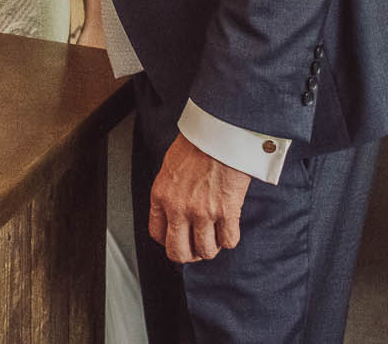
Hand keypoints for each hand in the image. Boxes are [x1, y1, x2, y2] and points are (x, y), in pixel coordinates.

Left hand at [147, 132, 250, 262]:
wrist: (219, 132)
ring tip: (216, 235)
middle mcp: (178, 208)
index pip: (157, 234)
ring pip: (205, 251)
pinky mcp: (226, 211)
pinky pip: (228, 241)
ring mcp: (202, 211)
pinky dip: (230, 238)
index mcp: (161, 195)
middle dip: (190, 255)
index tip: (179, 239)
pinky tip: (230, 227)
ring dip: (212, 247)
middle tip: (198, 247)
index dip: (169, 241)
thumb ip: (169, 192)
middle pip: (178, 252)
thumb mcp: (170, 167)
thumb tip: (173, 210)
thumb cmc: (197, 144)